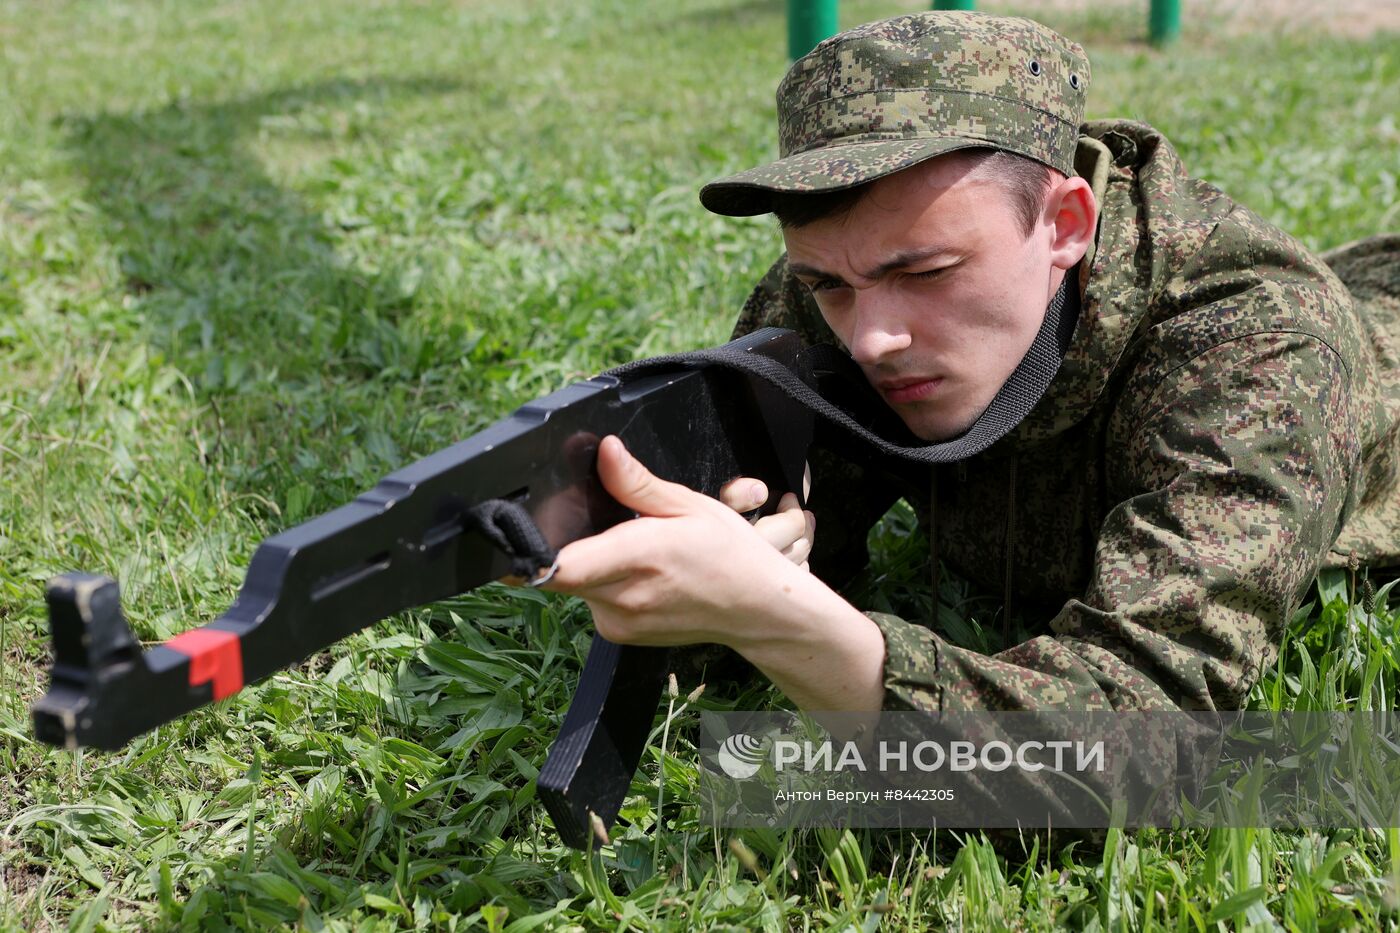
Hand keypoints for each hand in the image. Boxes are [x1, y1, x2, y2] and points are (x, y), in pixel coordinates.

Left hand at [542, 435, 805, 647]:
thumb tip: (605, 451)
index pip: (559, 565)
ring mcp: (619, 623)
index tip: (523, 528)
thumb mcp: (689, 505)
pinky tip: (638, 574)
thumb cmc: (730, 556)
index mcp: (639, 557)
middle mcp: (622, 597)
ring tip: (632, 550)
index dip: (531, 547)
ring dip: (589, 564)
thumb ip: (637, 482)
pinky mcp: (619, 635)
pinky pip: (592, 601)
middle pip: (560, 569)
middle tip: (604, 525)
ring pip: (575, 584)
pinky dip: (603, 584)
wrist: (756, 609)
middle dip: (569, 542)